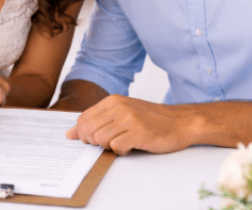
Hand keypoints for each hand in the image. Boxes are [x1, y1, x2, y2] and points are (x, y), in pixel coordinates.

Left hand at [65, 95, 193, 154]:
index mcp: (113, 100)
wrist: (180, 122)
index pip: (83, 118)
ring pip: (100, 139)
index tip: (95, 139)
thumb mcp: (123, 113)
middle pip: (88, 130)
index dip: (84, 134)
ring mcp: (130, 119)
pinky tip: (131, 146)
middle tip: (109, 143)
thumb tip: (70, 133)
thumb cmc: (151, 119)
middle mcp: (120, 107)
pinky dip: (121, 151)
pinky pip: (117, 147)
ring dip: (108, 146)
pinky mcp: (140, 133)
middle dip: (94, 142)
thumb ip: (97, 121)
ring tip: (122, 143)